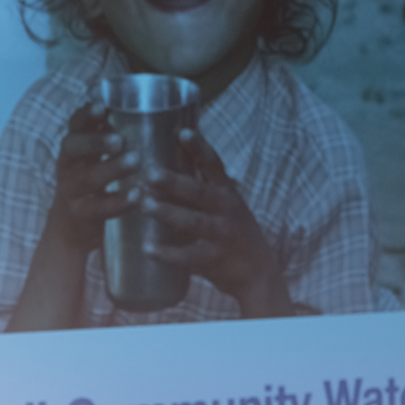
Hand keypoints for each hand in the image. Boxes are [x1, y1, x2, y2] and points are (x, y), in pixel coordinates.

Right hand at [47, 100, 143, 250]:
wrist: (70, 226)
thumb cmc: (91, 183)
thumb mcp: (92, 159)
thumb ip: (107, 139)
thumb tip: (141, 109)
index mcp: (73, 149)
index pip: (74, 126)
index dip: (86, 116)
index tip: (102, 106)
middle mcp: (67, 167)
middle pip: (72, 149)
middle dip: (95, 141)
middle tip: (120, 139)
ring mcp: (72, 192)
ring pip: (88, 178)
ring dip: (112, 168)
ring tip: (136, 160)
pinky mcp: (82, 215)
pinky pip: (99, 208)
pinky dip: (119, 201)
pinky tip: (137, 195)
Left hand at [140, 129, 291, 317]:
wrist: (259, 272)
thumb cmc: (232, 229)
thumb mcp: (223, 202)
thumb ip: (200, 183)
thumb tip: (168, 154)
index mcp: (226, 192)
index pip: (213, 165)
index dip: (199, 148)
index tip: (182, 132)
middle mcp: (226, 210)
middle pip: (200, 192)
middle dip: (175, 182)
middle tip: (149, 174)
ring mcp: (222, 235)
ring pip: (194, 222)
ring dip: (169, 213)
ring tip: (145, 205)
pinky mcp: (215, 260)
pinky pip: (189, 256)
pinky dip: (168, 254)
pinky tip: (148, 248)